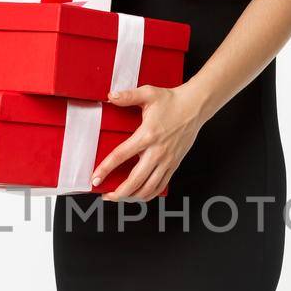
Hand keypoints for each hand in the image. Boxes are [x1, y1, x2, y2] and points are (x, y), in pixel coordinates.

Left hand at [93, 84, 204, 201]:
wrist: (195, 107)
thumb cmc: (172, 101)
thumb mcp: (148, 94)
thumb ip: (128, 96)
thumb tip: (110, 96)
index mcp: (147, 135)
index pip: (121, 155)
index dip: (106, 169)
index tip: (95, 178)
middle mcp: (157, 151)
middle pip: (135, 180)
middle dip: (118, 192)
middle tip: (105, 194)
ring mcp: (167, 160)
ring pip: (149, 188)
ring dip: (132, 196)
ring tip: (119, 196)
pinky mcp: (174, 164)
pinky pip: (161, 186)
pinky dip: (148, 195)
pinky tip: (138, 194)